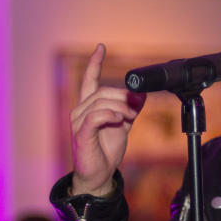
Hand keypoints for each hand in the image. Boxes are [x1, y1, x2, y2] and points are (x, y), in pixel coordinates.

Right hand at [69, 44, 145, 196]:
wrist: (100, 173)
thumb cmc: (107, 149)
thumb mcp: (124, 125)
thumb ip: (130, 109)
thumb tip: (141, 94)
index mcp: (90, 106)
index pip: (90, 80)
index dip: (95, 63)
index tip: (101, 47)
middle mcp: (81, 110)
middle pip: (103, 91)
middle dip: (123, 97)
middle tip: (135, 110)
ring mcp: (79, 121)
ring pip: (101, 102)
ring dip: (121, 107)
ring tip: (129, 118)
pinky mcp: (81, 133)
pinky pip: (96, 116)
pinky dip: (110, 115)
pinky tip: (119, 119)